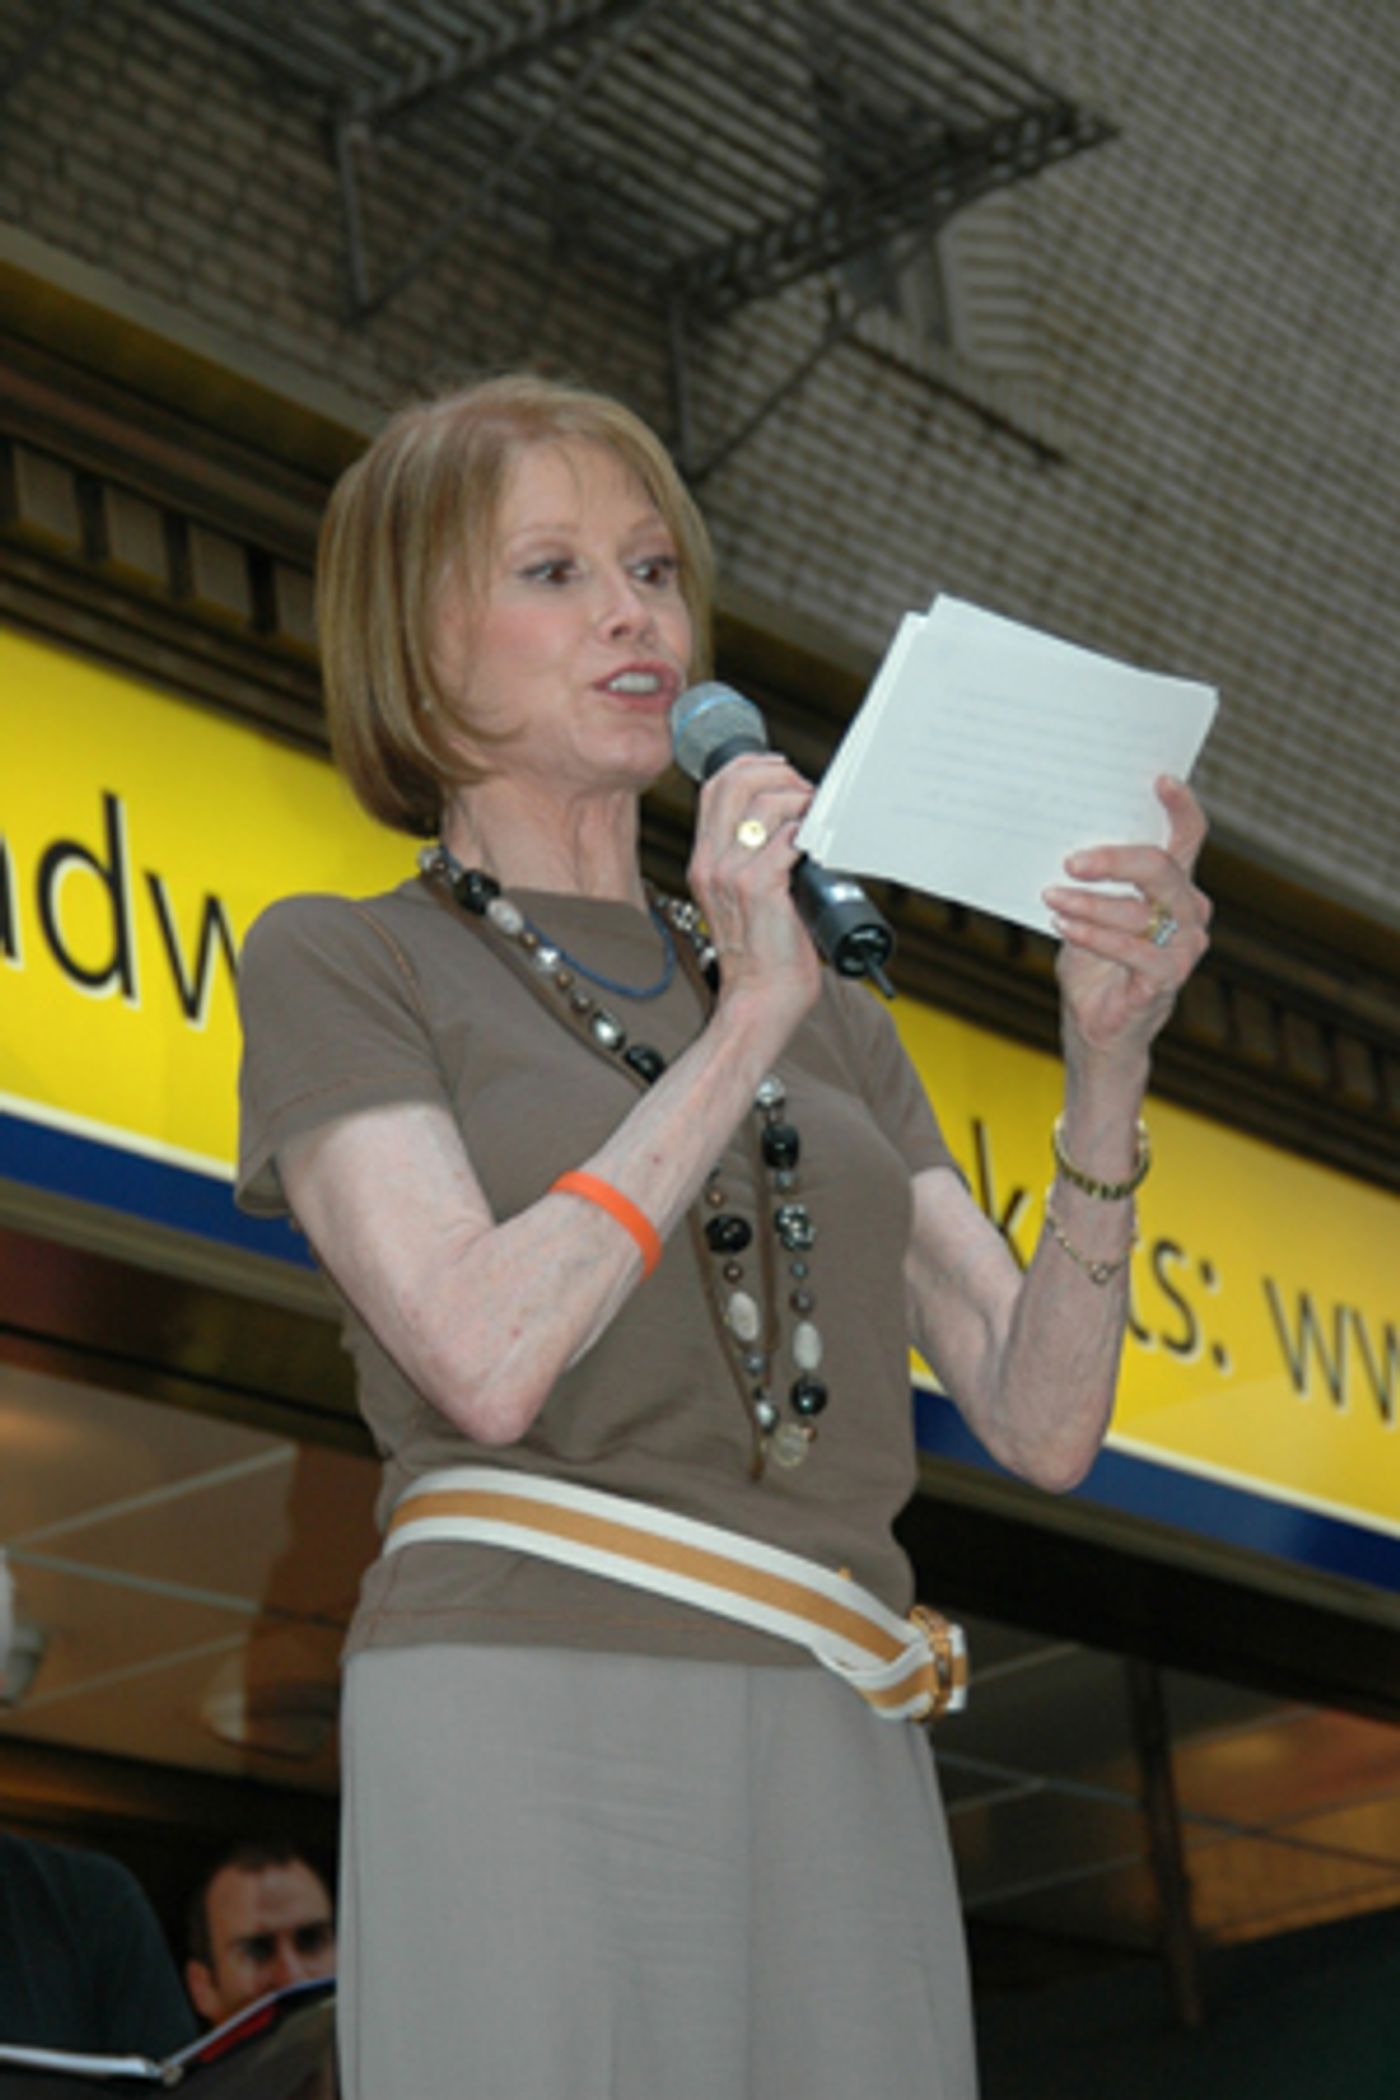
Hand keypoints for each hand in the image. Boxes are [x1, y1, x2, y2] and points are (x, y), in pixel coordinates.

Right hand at [686, 751, 821, 1019]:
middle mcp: (710, 862)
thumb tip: (791, 822)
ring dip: (800, 803)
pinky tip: (818, 849)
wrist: (760, 999)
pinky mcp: (758, 888)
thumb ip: (752, 859)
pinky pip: (787, 840)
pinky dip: (809, 835)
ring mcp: (731, 874)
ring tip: (817, 821)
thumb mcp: (743, 897)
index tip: (782, 771)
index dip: (750, 766)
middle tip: (806, 794)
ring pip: (764, 805)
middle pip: (733, 783)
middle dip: (778, 775)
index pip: (714, 787)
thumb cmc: (763, 953)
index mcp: (704, 861)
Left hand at [1042, 776, 1209, 1065]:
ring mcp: (1184, 945)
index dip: (1181, 806)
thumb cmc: (1094, 965)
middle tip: (1071, 860)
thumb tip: (1059, 839)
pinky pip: (1131, 949)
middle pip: (1160, 866)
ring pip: (1138, 909)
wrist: (1099, 1029)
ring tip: (1052, 896)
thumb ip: (1088, 880)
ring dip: (1089, 901)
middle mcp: (1189, 910)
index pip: (1189, 836)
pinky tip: (1065, 924)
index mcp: (1174, 886)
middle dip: (1113, 858)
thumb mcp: (1087, 911)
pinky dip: (1094, 935)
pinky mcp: (1168, 977)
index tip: (1158, 780)